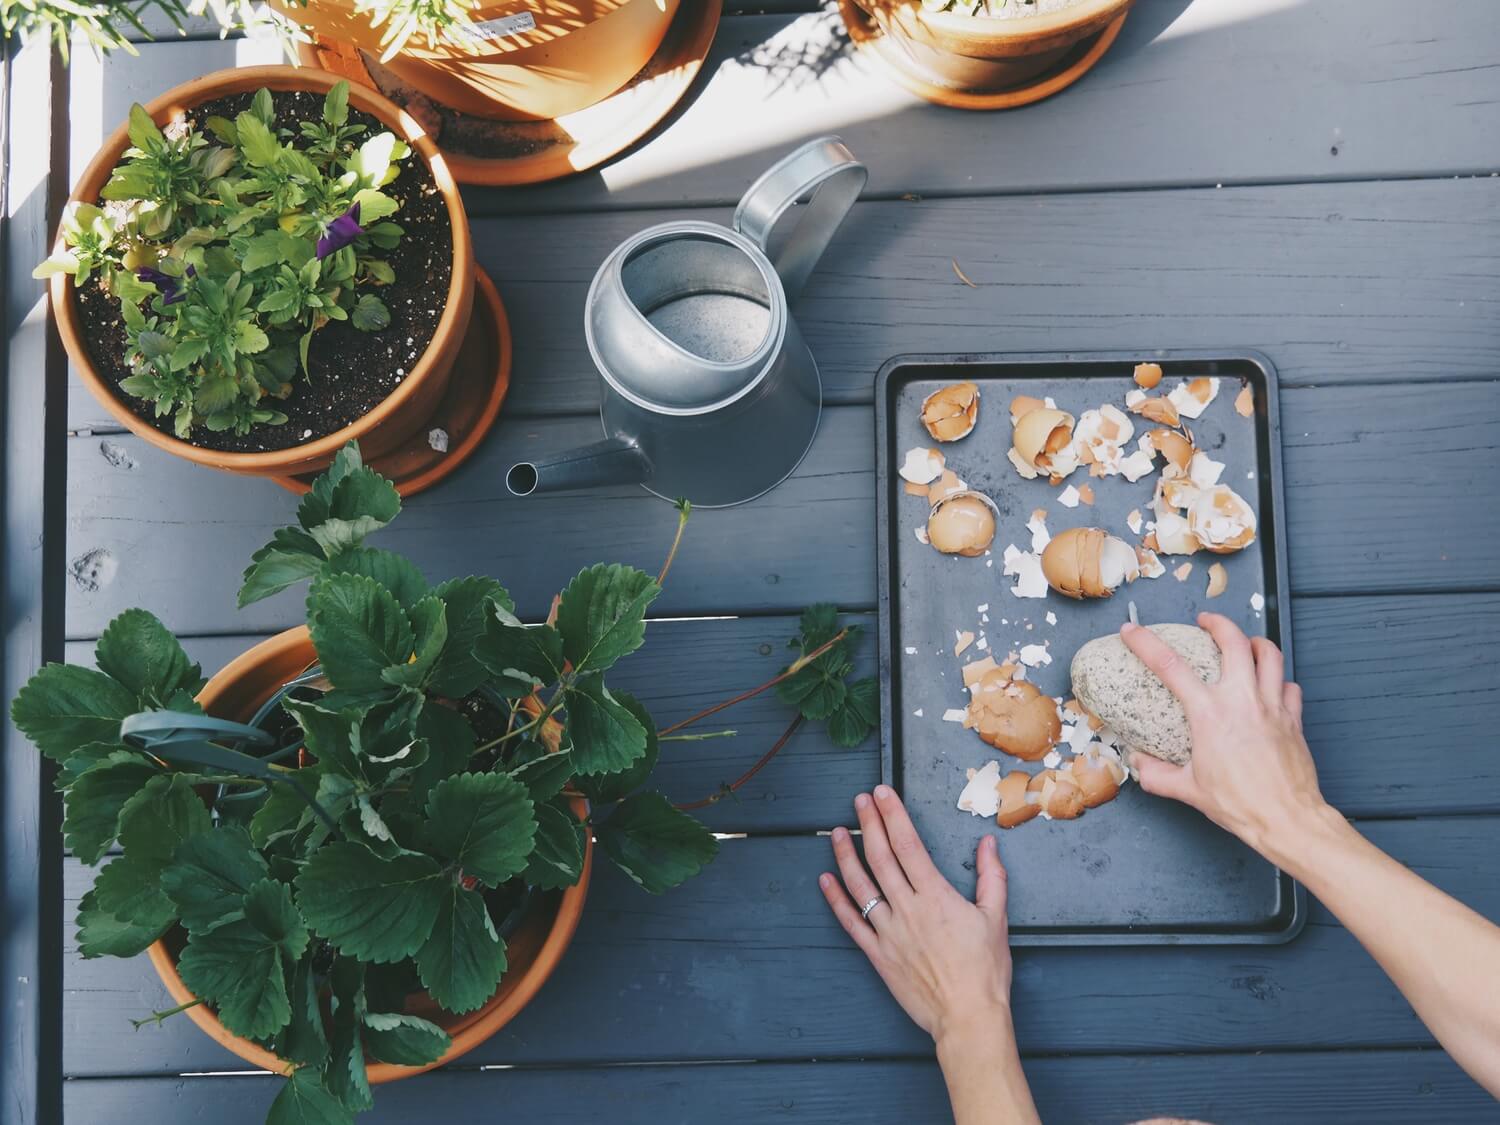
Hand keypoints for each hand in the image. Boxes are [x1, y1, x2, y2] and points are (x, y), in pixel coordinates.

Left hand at [819, 785, 1012, 1044]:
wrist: (967, 1017)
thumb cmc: (984, 972)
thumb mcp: (996, 918)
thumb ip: (991, 877)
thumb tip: (988, 845)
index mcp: (936, 896)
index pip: (908, 844)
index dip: (893, 815)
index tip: (882, 794)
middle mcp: (907, 909)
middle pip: (880, 857)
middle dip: (869, 824)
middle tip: (860, 801)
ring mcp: (889, 932)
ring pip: (860, 885)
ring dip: (846, 855)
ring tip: (838, 832)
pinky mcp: (878, 955)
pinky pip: (851, 923)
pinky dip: (836, 900)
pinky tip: (826, 881)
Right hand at [1120, 612, 1327, 853]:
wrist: (1286, 818)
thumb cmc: (1241, 804)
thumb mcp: (1189, 790)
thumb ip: (1157, 775)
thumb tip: (1139, 765)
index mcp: (1209, 714)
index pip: (1169, 666)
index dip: (1146, 643)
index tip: (1132, 631)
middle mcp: (1242, 701)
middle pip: (1233, 642)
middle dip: (1218, 623)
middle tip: (1206, 621)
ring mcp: (1272, 706)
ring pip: (1269, 654)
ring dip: (1254, 642)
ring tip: (1244, 642)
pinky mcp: (1293, 719)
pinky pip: (1289, 686)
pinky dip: (1279, 679)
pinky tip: (1271, 686)